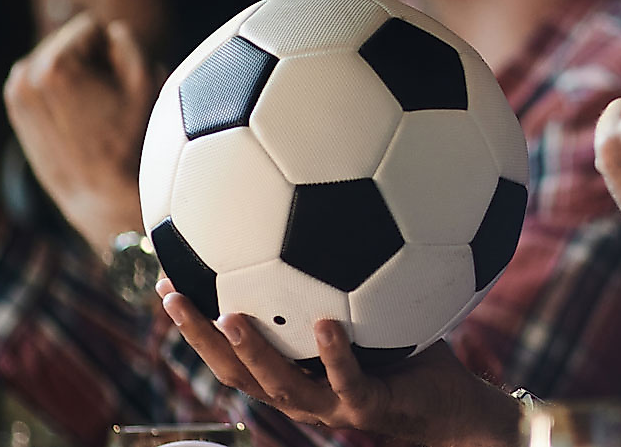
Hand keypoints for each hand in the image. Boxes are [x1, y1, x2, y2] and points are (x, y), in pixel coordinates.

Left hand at [5, 14, 157, 253]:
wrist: (101, 194)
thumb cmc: (128, 142)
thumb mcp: (145, 82)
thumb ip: (128, 41)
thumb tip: (110, 32)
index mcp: (55, 65)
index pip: (90, 26)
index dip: (112, 51)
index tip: (117, 84)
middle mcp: (25, 75)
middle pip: (68, 41)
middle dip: (90, 61)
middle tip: (106, 100)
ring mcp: (16, 93)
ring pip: (54, 60)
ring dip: (74, 75)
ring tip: (92, 112)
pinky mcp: (15, 108)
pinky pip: (43, 81)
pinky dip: (60, 91)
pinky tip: (77, 118)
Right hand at [159, 279, 520, 446]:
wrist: (455, 405)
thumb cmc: (409, 356)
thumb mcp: (368, 311)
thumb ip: (339, 277)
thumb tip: (321, 213)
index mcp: (292, 372)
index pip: (231, 351)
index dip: (195, 324)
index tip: (164, 282)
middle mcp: (303, 393)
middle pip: (235, 372)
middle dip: (199, 337)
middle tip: (171, 296)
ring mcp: (334, 405)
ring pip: (280, 385)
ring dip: (253, 350)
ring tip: (230, 314)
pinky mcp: (371, 407)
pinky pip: (349, 381)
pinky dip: (335, 354)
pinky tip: (326, 324)